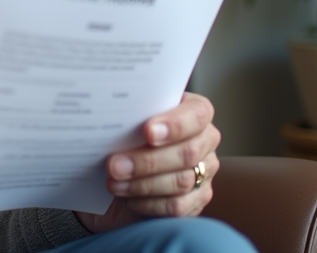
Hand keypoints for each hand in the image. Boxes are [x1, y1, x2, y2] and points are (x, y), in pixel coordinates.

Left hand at [75, 92, 220, 233]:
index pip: (197, 114)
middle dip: (148, 161)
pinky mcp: (197, 199)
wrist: (118, 168)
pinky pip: (178, 206)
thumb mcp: (126, 120)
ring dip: (143, 184)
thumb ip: (129, 116)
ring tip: (114, 183)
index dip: (175, 124)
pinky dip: (150, 203)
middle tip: (114, 165)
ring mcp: (204, 171)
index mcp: (193, 110)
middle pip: (188, 152)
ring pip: (182, 181)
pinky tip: (128, 199)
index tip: (148, 132)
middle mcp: (205, 140)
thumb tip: (111, 117)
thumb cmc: (124, 135)